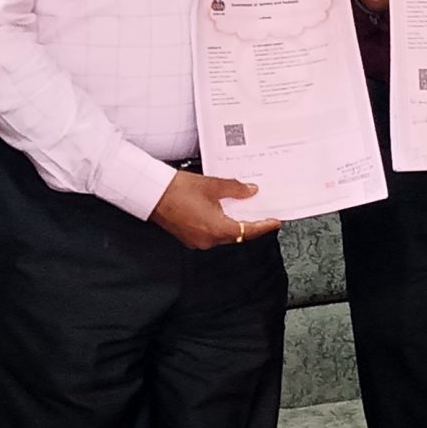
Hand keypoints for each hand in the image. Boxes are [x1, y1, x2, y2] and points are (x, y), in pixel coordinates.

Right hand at [150, 171, 284, 250]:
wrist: (152, 194)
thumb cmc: (177, 191)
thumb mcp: (213, 185)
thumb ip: (235, 189)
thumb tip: (250, 191)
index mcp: (217, 229)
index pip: (248, 231)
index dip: (263, 226)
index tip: (274, 222)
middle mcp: (208, 240)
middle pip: (236, 235)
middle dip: (248, 224)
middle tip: (260, 212)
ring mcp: (197, 241)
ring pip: (223, 234)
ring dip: (232, 223)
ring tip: (240, 208)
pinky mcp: (189, 237)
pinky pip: (210, 233)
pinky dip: (218, 224)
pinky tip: (220, 211)